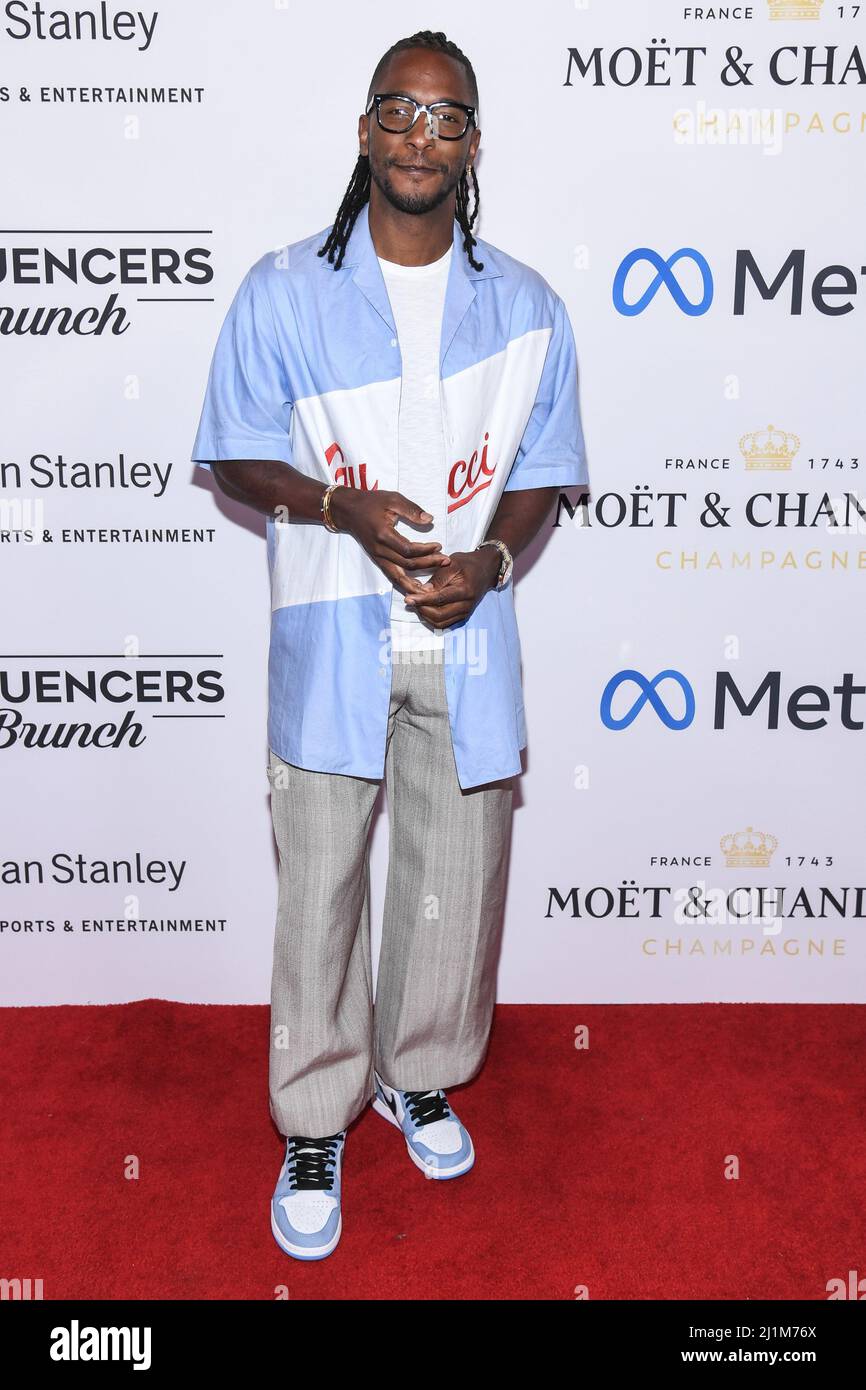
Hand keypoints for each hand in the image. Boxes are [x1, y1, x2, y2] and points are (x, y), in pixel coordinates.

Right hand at [329, 487, 450, 599]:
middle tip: (445, 561)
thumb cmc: (371, 502)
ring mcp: (377, 557)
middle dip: (428, 564)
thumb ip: (411, 510)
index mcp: (384, 535)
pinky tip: (415, 589)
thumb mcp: (392, 499)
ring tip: (432, 589)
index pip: (409, 550)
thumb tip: (430, 520)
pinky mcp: (377, 560)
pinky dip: (404, 584)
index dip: (426, 551)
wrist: (349, 511)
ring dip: (415, 584)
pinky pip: (392, 576)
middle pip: (407, 564)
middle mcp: (380, 550)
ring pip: (398, 577)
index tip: (439, 546)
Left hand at [402, 548, 500, 629]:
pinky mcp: (462, 615)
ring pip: (440, 622)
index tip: (408, 599)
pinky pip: (444, 623)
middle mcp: (466, 605)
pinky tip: (424, 608)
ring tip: (416, 603)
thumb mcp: (452, 563)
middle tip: (410, 600)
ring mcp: (465, 612)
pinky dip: (431, 618)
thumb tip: (422, 592)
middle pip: (439, 615)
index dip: (422, 600)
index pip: (440, 599)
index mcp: (465, 590)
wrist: (486, 569)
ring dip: (425, 615)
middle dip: (422, 609)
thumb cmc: (468, 563)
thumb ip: (438, 578)